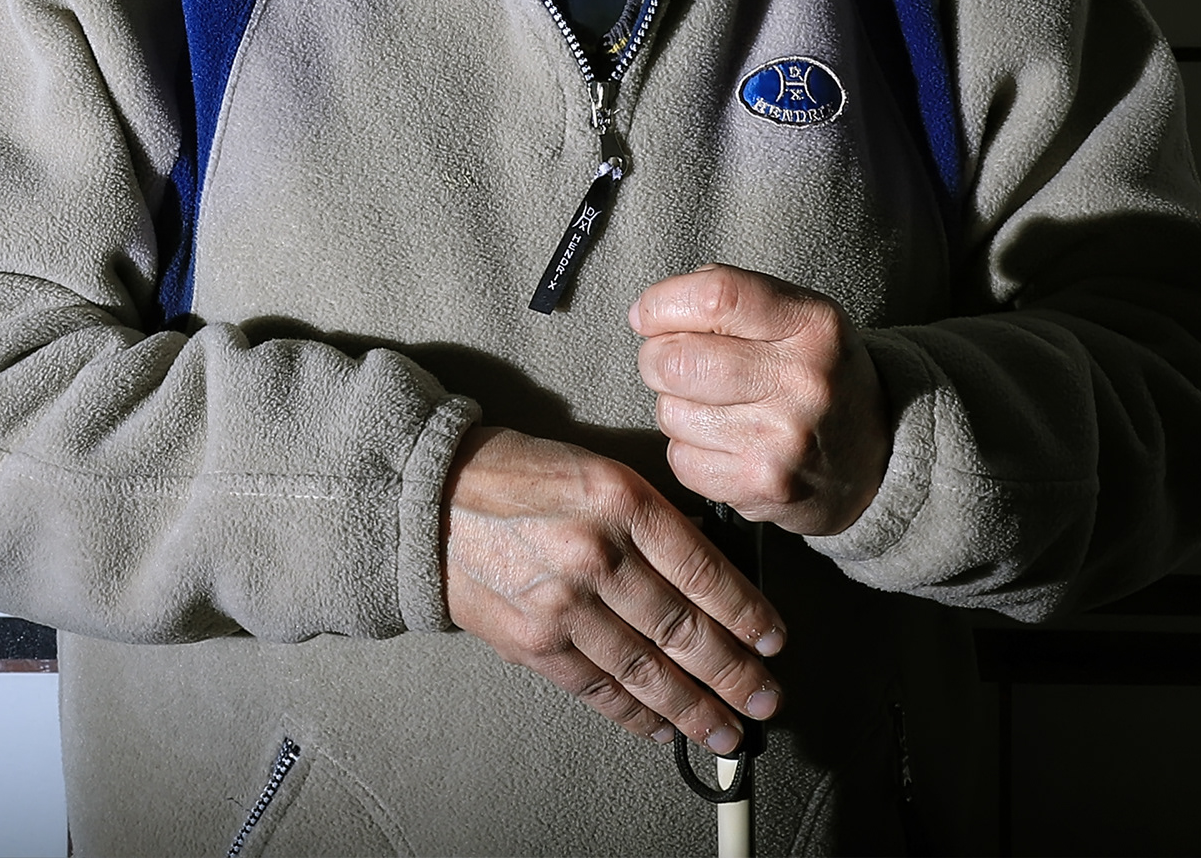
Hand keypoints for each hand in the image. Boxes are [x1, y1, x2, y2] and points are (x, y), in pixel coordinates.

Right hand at [440, 426, 785, 751]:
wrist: (427, 499)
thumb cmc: (514, 476)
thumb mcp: (595, 469)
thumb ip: (650, 518)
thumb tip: (708, 571)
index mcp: (621, 501)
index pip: (704, 572)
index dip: (747, 615)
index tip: (773, 642)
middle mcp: (597, 555)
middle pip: (684, 629)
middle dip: (734, 673)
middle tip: (766, 699)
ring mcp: (564, 605)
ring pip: (648, 670)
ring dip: (694, 708)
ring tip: (726, 730)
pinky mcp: (534, 643)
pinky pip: (599, 689)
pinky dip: (636, 715)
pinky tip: (663, 729)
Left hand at [631, 265, 893, 537]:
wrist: (876, 460)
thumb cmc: (815, 374)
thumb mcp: (799, 318)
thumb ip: (731, 299)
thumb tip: (646, 313)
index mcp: (813, 325)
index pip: (714, 296)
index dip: (662, 303)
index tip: (648, 314)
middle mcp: (804, 382)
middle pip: (676, 359)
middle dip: (657, 358)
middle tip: (674, 363)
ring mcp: (784, 442)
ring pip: (670, 412)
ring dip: (675, 407)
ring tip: (714, 407)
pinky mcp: (763, 488)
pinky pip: (680, 460)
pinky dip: (687, 450)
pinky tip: (722, 443)